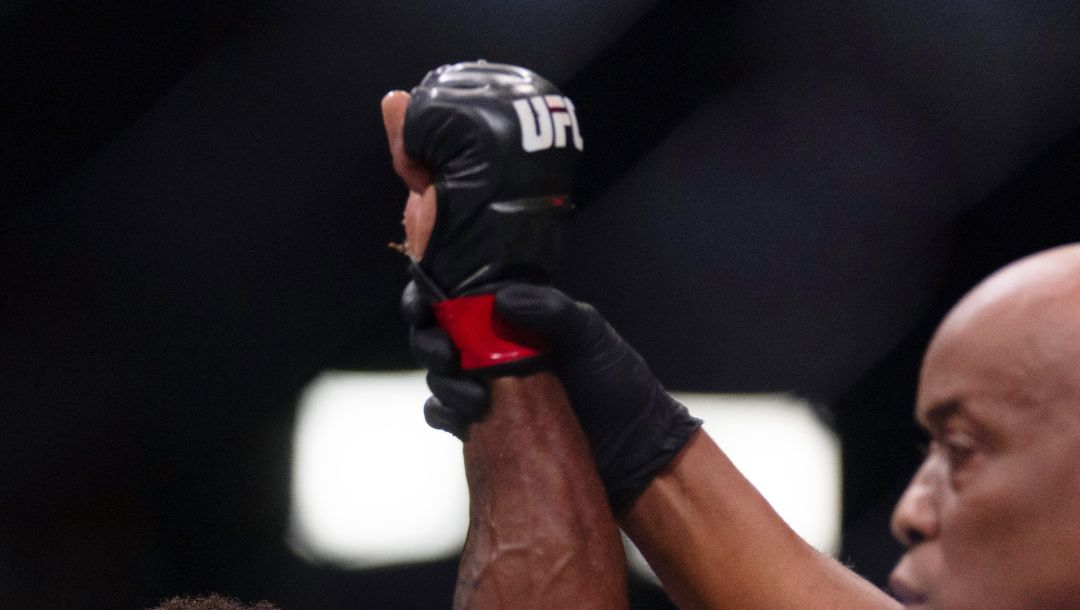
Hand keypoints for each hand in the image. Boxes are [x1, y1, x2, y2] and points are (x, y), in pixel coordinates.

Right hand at [403, 281, 702, 513]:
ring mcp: (487, 387)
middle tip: (447, 355)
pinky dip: (446, 414)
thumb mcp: (592, 334)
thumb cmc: (618, 382)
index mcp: (512, 317)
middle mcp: (492, 348)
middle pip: (436, 334)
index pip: (457, 296)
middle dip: (429, 341)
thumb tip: (501, 300)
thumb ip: (551, 309)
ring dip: (444, 382)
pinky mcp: (486, 425)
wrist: (633, 449)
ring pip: (439, 376)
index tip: (426, 305)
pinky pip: (446, 416)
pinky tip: (470, 417)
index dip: (429, 296)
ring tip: (477, 398)